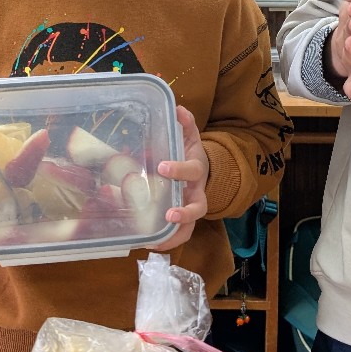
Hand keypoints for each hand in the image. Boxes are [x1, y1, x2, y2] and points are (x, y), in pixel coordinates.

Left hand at [150, 105, 209, 250]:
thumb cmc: (189, 153)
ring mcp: (191, 209)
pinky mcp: (184, 221)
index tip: (161, 166)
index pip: (192, 170)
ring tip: (155, 241)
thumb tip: (177, 107)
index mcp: (196, 170)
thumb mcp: (189, 136)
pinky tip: (147, 244)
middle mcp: (196, 193)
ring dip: (175, 235)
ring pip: (190, 228)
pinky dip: (166, 242)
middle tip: (168, 214)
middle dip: (184, 212)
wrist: (202, 170)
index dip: (179, 169)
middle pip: (199, 207)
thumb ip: (185, 123)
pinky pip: (179, 236)